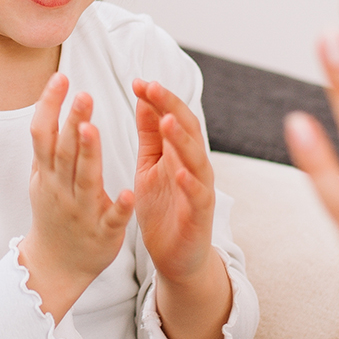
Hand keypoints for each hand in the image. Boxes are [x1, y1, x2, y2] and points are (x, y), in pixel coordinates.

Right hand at [19, 73, 133, 322]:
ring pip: (85, 179)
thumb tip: (44, 109)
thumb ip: (45, 148)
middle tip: (83, 94)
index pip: (43, 133)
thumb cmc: (52, 215)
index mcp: (47, 173)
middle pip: (65, 150)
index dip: (49, 105)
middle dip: (72, 121)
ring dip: (89, 154)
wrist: (55, 267)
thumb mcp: (40, 180)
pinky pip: (112, 218)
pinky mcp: (103, 232)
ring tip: (92, 128)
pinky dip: (119, 206)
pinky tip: (129, 192)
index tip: (61, 78)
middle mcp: (61, 188)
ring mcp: (81, 210)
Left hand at [132, 79, 216, 282]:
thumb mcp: (150, 165)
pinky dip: (190, 183)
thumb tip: (144, 98)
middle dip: (170, 107)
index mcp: (179, 152)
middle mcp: (193, 166)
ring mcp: (199, 189)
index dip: (158, 98)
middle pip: (188, 129)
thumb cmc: (163, 208)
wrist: (176, 256)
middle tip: (152, 88)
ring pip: (196, 158)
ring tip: (166, 121)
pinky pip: (197, 196)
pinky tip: (179, 172)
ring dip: (182, 139)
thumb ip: (150, 135)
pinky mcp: (200, 215)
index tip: (138, 81)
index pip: (173, 116)